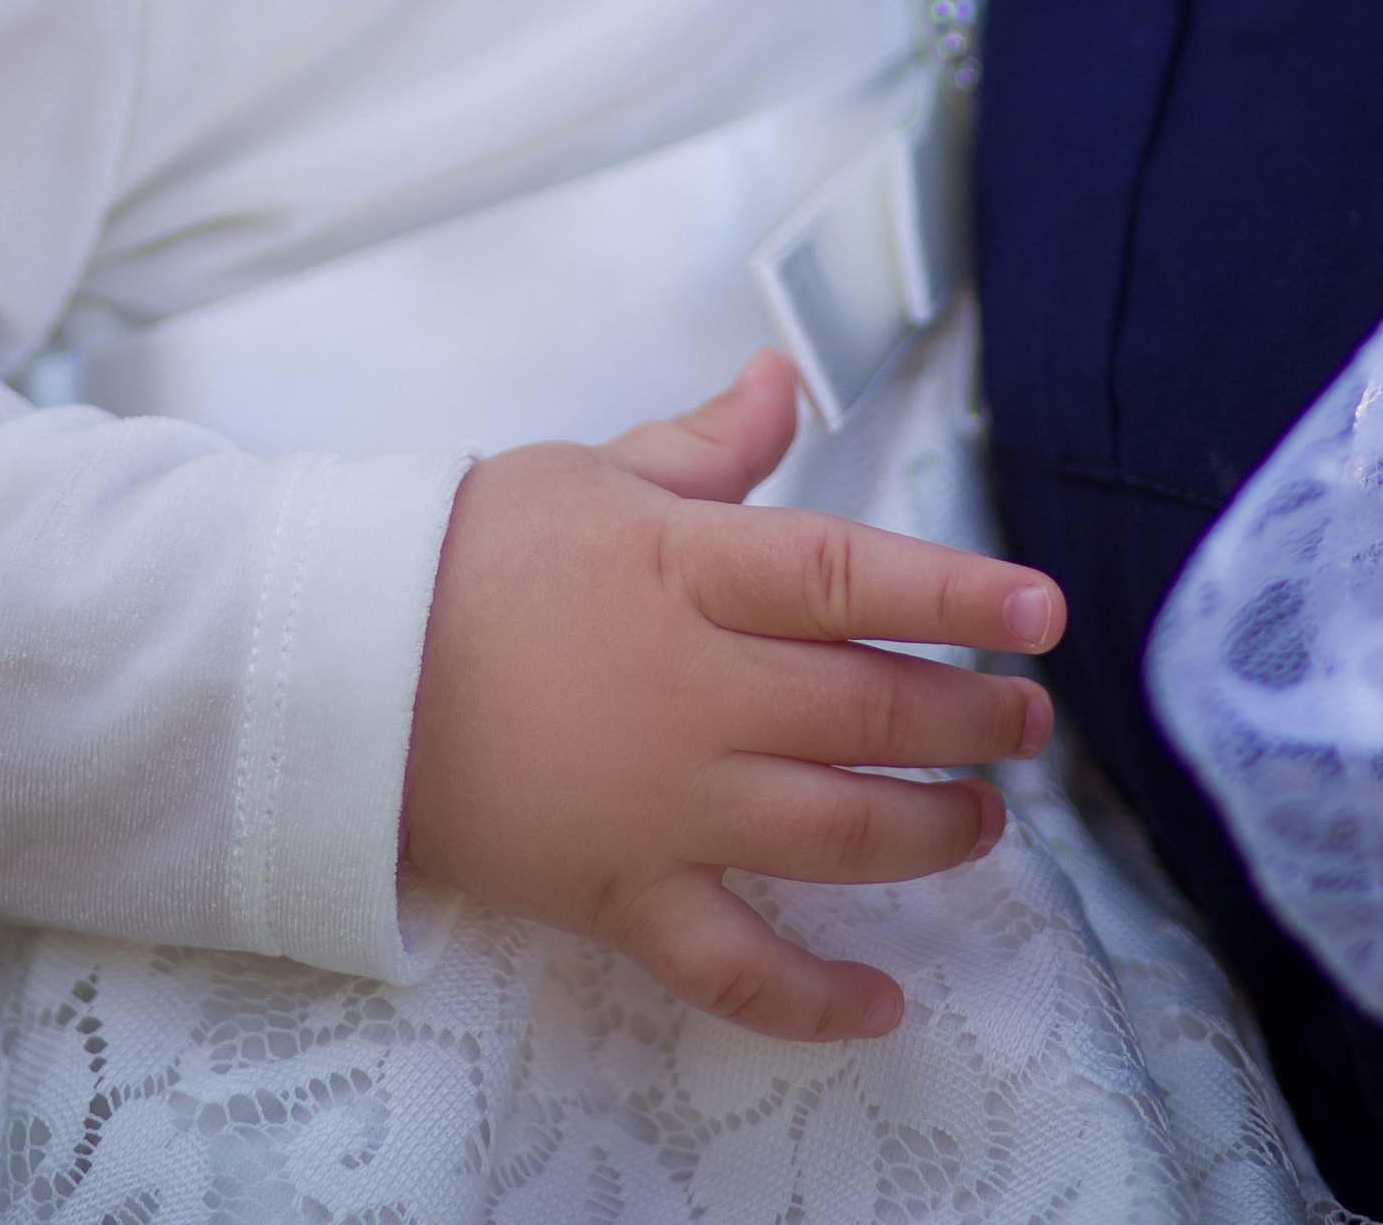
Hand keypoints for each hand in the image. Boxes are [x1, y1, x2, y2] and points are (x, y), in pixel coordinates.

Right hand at [401, 348, 1064, 1041]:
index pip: (852, 576)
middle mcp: (693, 692)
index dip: (957, 594)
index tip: (1043, 610)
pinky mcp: (620, 893)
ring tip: (981, 817)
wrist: (340, 666)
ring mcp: (662, 804)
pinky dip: (815, 999)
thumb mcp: (589, 475)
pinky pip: (734, 967)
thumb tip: (783, 380)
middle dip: (970, 718)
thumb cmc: (469, 552)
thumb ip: (704, 446)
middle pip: (868, 712)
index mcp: (686, 572)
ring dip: (931, 831)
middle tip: (1027, 719)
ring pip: (835, 834)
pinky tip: (884, 1002)